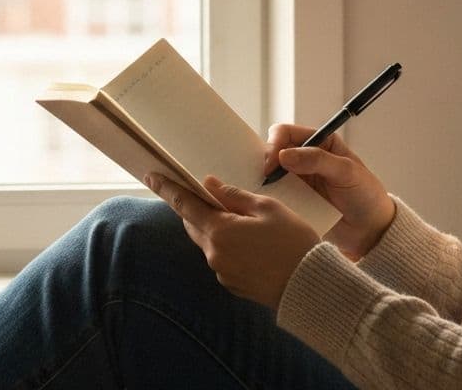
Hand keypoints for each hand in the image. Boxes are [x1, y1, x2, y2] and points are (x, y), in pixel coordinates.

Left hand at [145, 172, 319, 309]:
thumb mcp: (268, 208)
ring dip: (215, 228)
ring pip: (208, 242)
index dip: (167, 189)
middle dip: (196, 208)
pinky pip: (222, 259)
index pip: (185, 205)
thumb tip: (210, 184)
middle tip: (208, 195)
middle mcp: (214, 254)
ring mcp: (221, 272)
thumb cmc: (293, 243)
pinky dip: (228, 247)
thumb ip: (235, 196)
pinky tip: (251, 244)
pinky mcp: (231, 284)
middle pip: (194, 224)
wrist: (309, 286)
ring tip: (241, 221)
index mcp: (220, 231)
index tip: (152, 177)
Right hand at [264, 123, 395, 259]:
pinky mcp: (294, 200)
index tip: (273, 163)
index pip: (286, 133)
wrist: (371, 230)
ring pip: (270, 173)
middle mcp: (305, 158)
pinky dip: (269, 197)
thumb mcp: (347, 172)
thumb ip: (318, 160)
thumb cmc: (366, 196)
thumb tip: (284, 155)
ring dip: (265, 180)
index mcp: (319, 142)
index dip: (275, 144)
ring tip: (265, 191)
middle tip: (265, 179)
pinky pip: (274, 194)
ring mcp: (298, 180)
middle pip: (273, 151)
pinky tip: (270, 203)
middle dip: (265, 162)